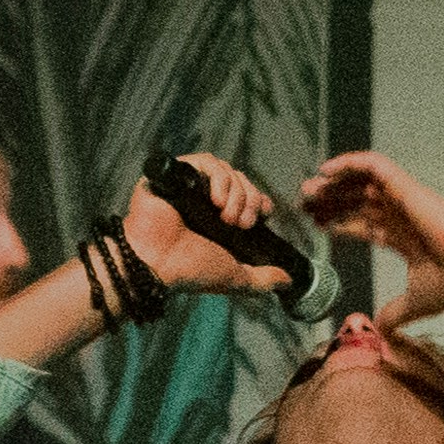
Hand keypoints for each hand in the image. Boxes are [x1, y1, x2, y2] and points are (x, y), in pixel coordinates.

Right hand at [120, 152, 282, 297]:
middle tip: (240, 224)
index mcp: (219, 219)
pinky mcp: (176, 172)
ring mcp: (191, 184)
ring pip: (229, 171)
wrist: (157, 261)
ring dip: (236, 194)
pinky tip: (215, 200)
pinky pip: (207, 161)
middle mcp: (207, 199)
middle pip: (243, 182)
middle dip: (249, 202)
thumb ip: (261, 279)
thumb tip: (287, 281)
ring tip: (225, 216)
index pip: (250, 196)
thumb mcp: (234, 276)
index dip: (260, 202)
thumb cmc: (188, 269)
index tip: (262, 215)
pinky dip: (219, 178)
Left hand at [296, 148, 443, 323]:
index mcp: (401, 236)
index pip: (362, 224)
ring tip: (309, 189)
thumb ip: (395, 312)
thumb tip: (380, 329)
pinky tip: (325, 171)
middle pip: (355, 201)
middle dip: (328, 202)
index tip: (315, 226)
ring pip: (359, 181)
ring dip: (333, 183)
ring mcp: (401, 197)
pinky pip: (373, 165)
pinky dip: (348, 163)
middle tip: (302, 205)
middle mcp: (399, 213)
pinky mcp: (404, 186)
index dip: (337, 223)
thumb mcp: (416, 302)